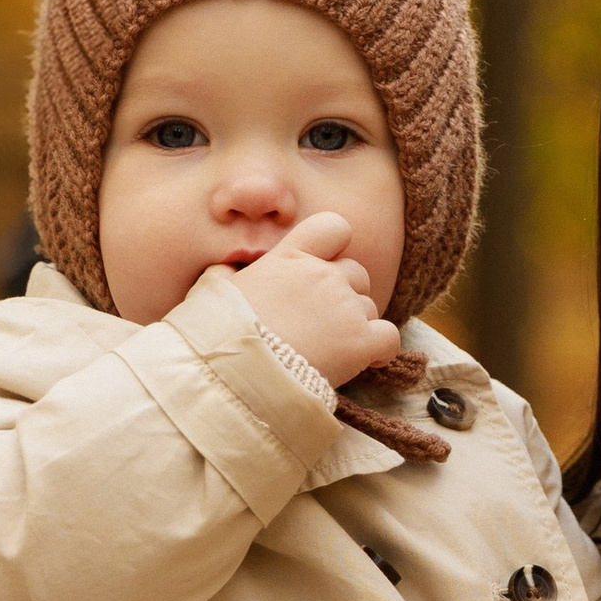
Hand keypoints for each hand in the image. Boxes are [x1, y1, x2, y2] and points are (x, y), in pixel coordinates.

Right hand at [231, 213, 402, 388]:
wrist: (239, 373)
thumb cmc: (220, 335)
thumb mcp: (211, 293)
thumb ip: (224, 275)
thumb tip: (224, 271)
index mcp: (289, 257)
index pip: (332, 227)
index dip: (337, 245)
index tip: (327, 265)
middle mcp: (322, 275)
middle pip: (356, 272)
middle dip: (347, 293)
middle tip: (325, 322)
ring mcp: (344, 306)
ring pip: (370, 306)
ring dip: (359, 325)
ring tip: (334, 350)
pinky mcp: (361, 340)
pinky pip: (389, 337)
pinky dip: (383, 349)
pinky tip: (368, 361)